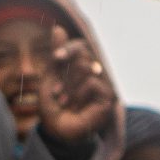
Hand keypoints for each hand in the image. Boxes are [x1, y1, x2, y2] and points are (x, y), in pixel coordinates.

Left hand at [34, 26, 118, 151]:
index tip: (57, 58)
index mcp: (83, 66)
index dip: (69, 49)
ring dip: (70, 87)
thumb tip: (58, 28)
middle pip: (84, 56)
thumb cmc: (53, 106)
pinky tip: (75, 107)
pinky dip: (79, 94)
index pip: (81, 46)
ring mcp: (104, 85)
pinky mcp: (109, 98)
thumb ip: (57, 55)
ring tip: (64, 102)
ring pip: (88, 68)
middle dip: (66, 74)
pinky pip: (93, 83)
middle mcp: (96, 73)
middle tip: (57, 93)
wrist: (56, 131)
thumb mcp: (50, 77)